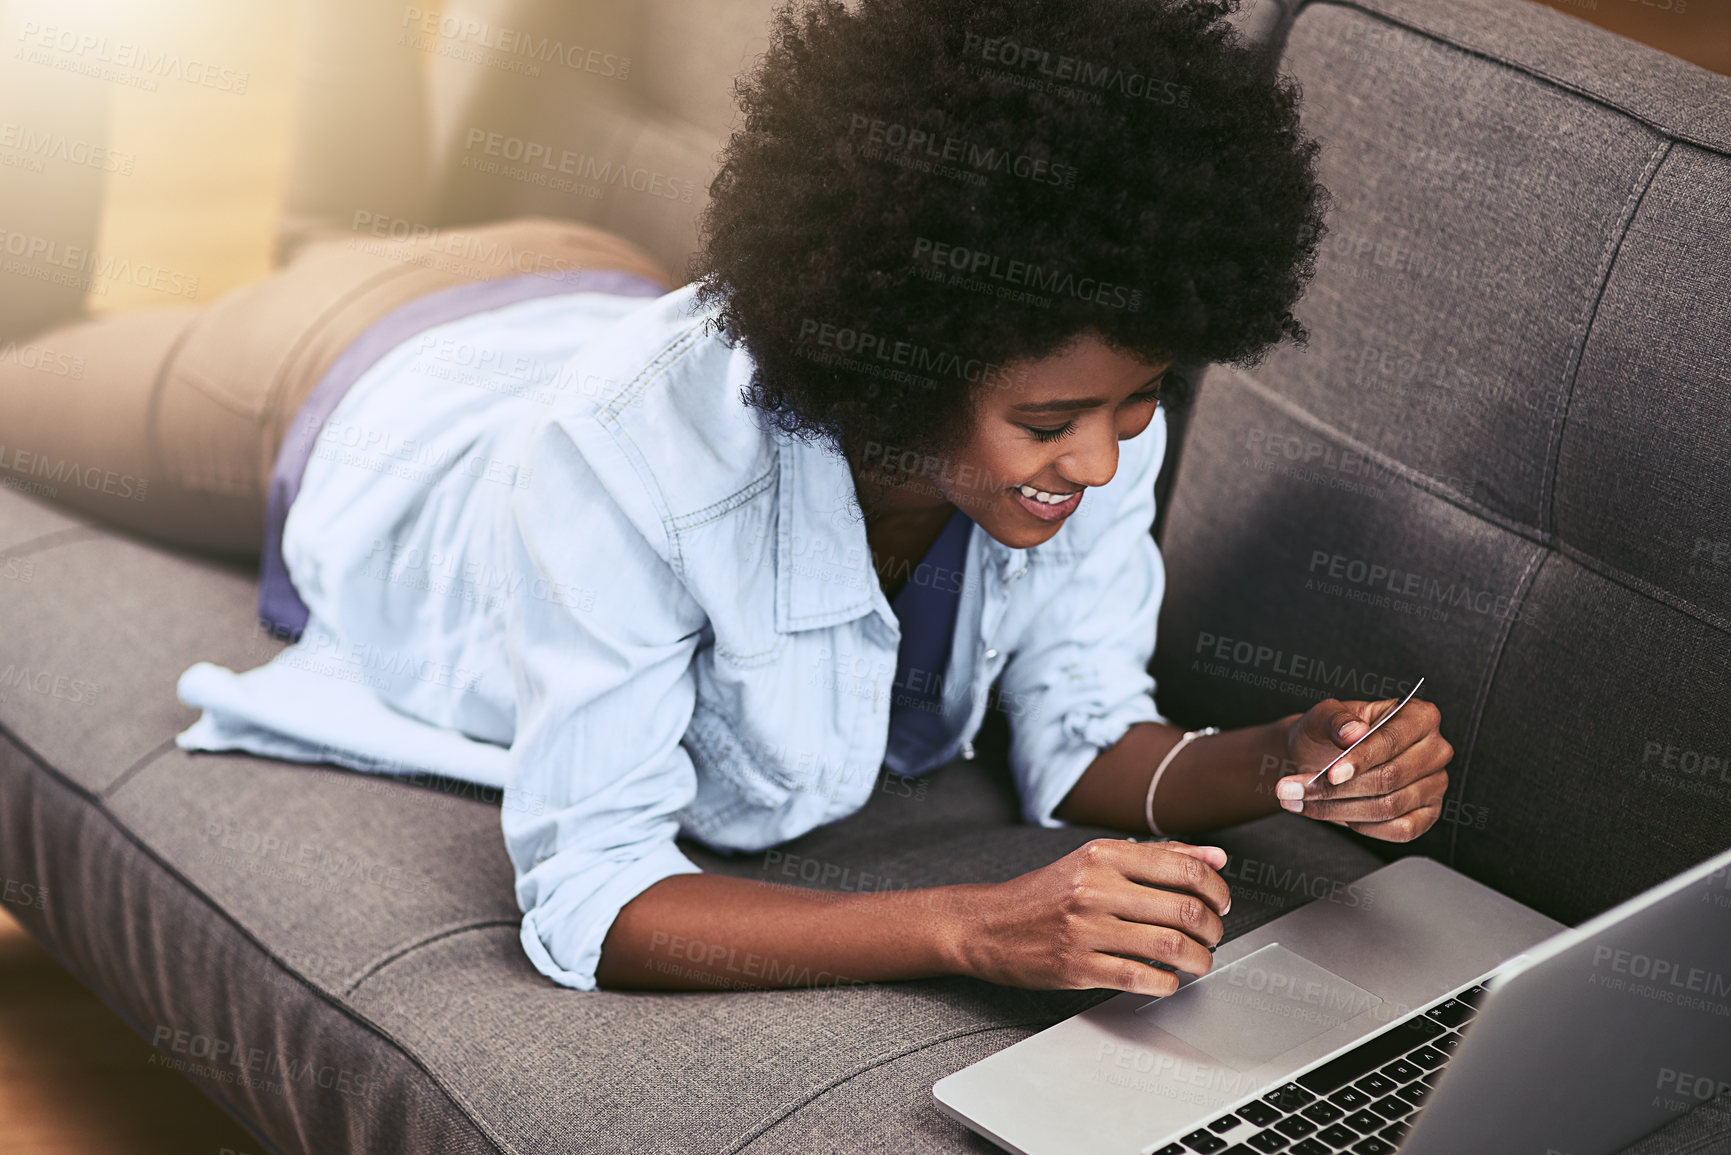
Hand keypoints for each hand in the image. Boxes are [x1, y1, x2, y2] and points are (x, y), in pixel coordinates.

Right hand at [951, 839, 1231, 996]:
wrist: (987, 924)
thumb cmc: (1045, 894)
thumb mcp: (1096, 861)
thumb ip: (1157, 856)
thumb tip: (1215, 857)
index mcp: (1103, 855)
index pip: (1183, 866)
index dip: (1216, 889)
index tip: (1220, 903)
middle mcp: (1094, 888)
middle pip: (1184, 908)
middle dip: (1212, 928)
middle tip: (1212, 935)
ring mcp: (1085, 929)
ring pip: (1170, 946)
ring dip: (1199, 960)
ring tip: (1198, 961)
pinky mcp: (1077, 967)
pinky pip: (1141, 978)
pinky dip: (1167, 983)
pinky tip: (1167, 980)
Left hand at [1274, 694, 1452, 841]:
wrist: (1321, 756)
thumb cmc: (1329, 732)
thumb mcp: (1323, 716)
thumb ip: (1336, 719)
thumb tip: (1353, 732)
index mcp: (1418, 716)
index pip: (1392, 740)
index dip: (1360, 759)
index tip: (1331, 773)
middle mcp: (1435, 750)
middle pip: (1390, 777)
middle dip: (1337, 789)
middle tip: (1295, 790)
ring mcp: (1435, 784)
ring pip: (1390, 806)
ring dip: (1338, 808)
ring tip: (1300, 801)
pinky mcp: (1427, 814)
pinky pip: (1400, 830)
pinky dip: (1363, 826)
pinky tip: (1337, 814)